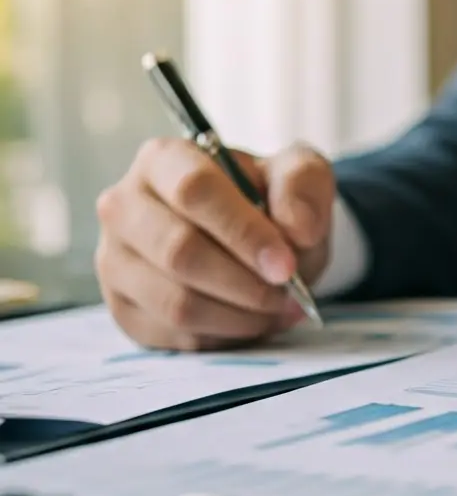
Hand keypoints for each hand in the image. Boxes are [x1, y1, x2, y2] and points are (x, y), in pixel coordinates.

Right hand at [95, 139, 334, 350]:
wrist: (253, 240)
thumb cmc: (270, 200)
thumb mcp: (300, 174)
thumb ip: (303, 185)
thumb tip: (297, 227)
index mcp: (164, 159)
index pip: (194, 190)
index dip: (243, 232)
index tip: (285, 265)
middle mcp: (124, 206)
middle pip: (179, 252)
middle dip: (245, 283)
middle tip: (287, 294)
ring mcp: (114, 259)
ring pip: (175, 302)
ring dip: (239, 315)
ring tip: (277, 308)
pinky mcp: (122, 307)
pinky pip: (174, 334)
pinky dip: (224, 336)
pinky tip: (251, 321)